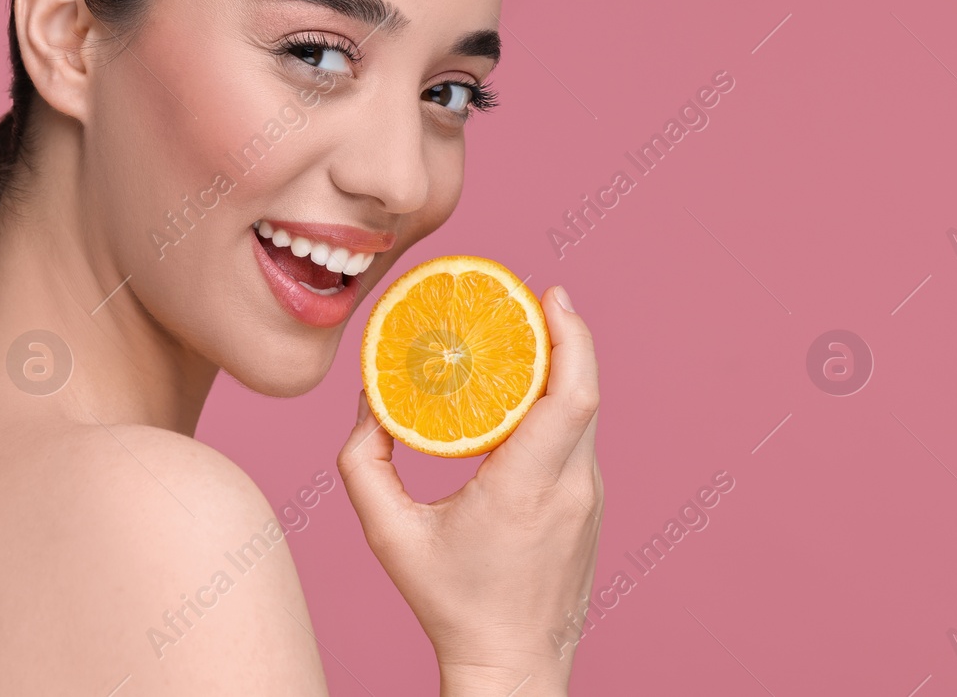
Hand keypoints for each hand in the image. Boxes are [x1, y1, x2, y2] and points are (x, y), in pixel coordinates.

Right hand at [337, 285, 602, 696]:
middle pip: (586, 390)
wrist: (512, 665)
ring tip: (529, 337)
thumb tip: (370, 404)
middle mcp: (570, 488)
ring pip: (588, 414)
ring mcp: (589, 500)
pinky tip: (531, 394)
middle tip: (535, 300)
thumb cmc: (449, 602)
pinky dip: (562, 404)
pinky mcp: (592, 510)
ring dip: (565, 369)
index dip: (570, 336)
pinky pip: (582, 439)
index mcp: (525, 487)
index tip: (551, 296)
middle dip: (568, 335)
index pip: (570, 395)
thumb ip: (364, 464)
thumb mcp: (388, 534)